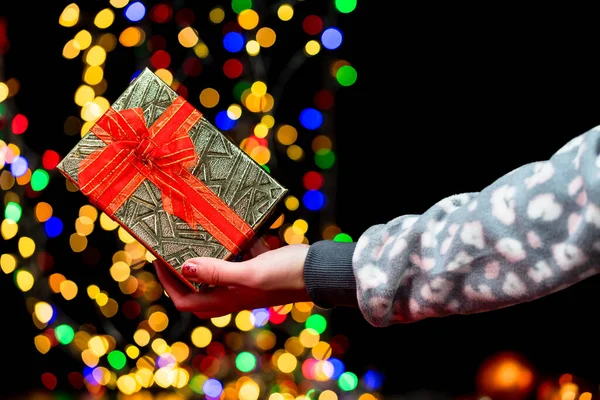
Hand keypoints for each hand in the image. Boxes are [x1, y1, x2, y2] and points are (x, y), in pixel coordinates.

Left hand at [153, 237, 310, 318]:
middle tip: (172, 249)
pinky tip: (232, 224)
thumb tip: (184, 267)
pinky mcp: (260, 266)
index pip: (185, 301)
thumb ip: (217, 271)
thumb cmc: (286, 275)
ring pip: (217, 270)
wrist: (320, 272)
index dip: (168, 284)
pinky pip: (239, 255)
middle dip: (181, 272)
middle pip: (197, 290)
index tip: (159, 260)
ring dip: (205, 255)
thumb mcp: (250, 272)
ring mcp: (247, 279)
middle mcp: (233, 292)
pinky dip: (233, 243)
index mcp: (227, 299)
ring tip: (195, 232)